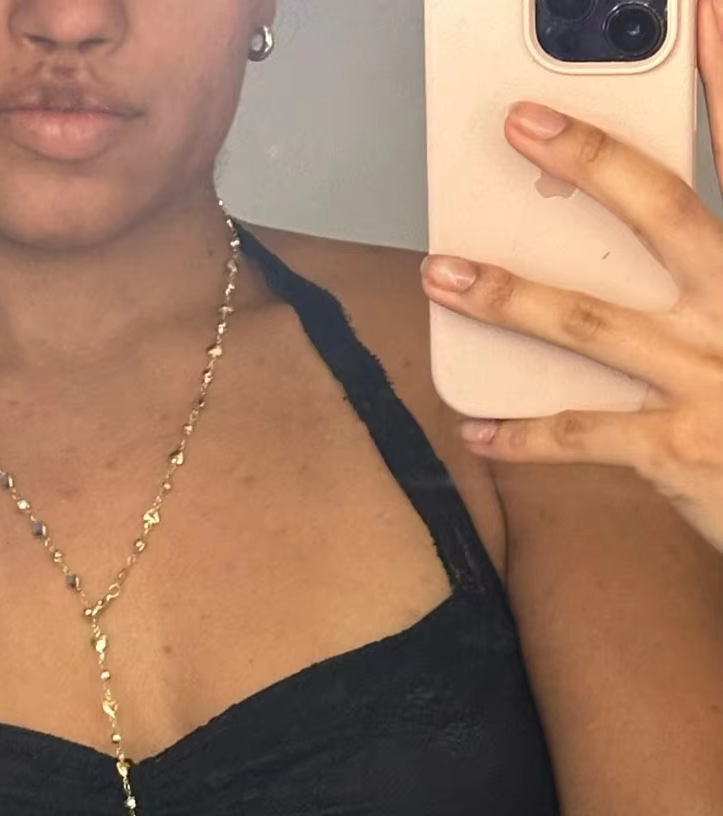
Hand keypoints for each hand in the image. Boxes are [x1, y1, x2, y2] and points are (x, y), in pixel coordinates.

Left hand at [420, 0, 722, 553]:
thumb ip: (709, 277)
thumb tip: (645, 245)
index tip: (708, 14)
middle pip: (665, 215)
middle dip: (593, 161)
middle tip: (522, 123)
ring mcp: (708, 378)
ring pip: (593, 324)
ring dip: (509, 296)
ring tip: (444, 274)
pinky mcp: (676, 447)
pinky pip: (581, 433)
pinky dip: (521, 434)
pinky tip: (475, 428)